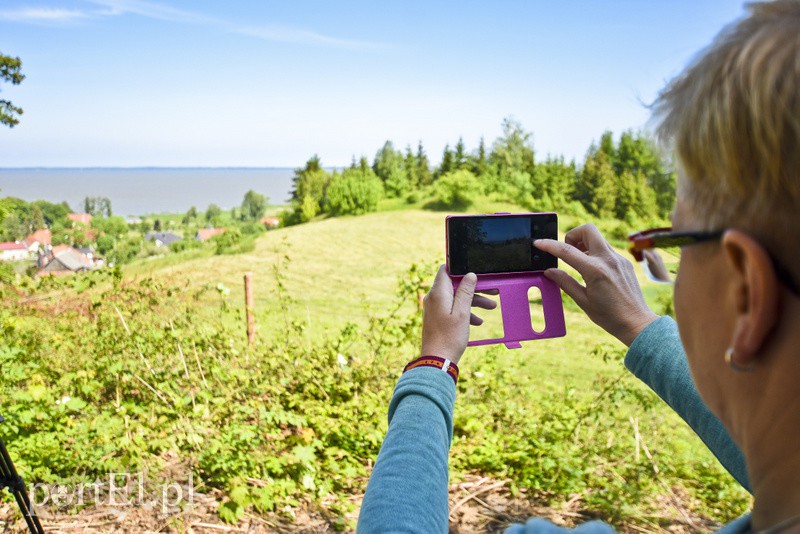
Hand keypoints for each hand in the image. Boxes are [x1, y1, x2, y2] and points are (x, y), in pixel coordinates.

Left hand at [420, 265, 495, 363]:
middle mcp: (434, 298)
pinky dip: (465, 311)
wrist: (437, 361)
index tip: (476, 273)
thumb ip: (466, 292)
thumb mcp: (462, 313)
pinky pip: (452, 308)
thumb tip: (470, 275)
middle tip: (492, 291)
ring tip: (492, 307)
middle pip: (455, 284)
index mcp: (438, 293)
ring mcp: (434, 308)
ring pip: (456, 297)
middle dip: (474, 287)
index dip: (461, 269)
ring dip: (473, 301)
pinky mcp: (437, 318)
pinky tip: (478, 321)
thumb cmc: (449, 338)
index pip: (446, 270)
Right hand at [534, 223, 658, 346]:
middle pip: (588, 230)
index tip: (538, 243)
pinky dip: (595, 253)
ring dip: (584, 244)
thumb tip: (549, 271)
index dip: (549, 245)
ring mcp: (619, 259)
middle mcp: (609, 260)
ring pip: (598, 238)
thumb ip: (565, 282)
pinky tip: (592, 270)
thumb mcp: (582, 301)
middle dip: (573, 235)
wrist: (637, 322)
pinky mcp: (625, 262)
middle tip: (567, 250)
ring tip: (578, 262)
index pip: (567, 251)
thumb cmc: (610, 316)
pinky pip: (606, 249)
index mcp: (595, 271)